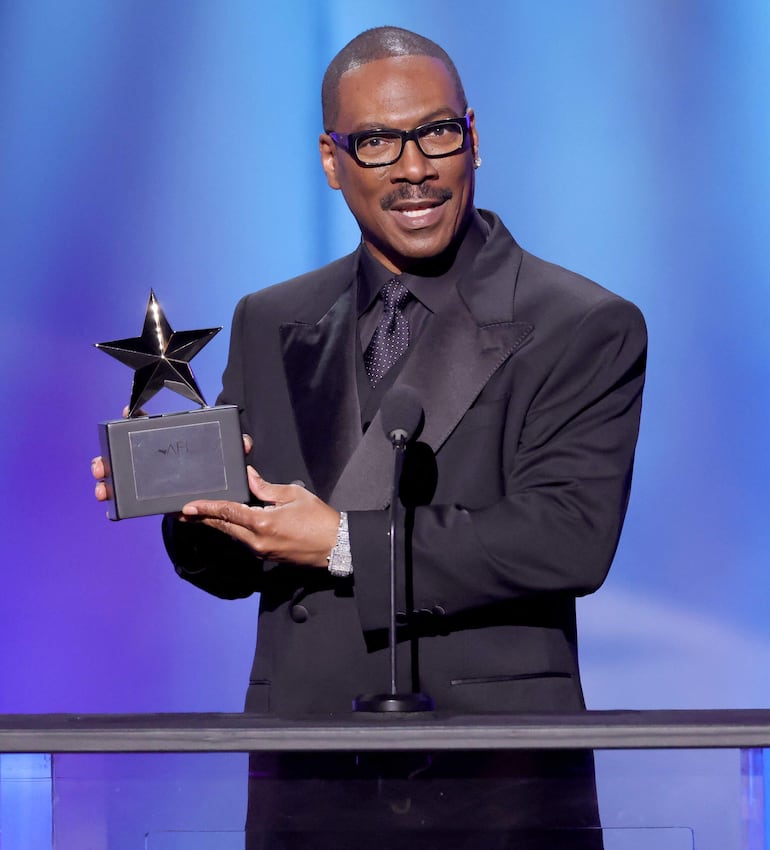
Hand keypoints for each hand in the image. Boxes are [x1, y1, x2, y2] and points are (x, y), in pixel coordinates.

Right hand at [91, 419, 253, 502]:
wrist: (218, 497)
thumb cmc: (219, 468)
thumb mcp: (226, 456)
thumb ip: (236, 447)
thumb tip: (244, 444)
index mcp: (173, 439)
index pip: (149, 422)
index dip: (136, 415)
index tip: (128, 412)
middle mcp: (157, 456)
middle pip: (126, 452)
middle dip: (109, 458)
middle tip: (101, 466)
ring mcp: (152, 477)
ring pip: (122, 475)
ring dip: (108, 481)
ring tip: (102, 488)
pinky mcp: (153, 496)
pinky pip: (131, 498)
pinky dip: (118, 501)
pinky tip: (111, 504)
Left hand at [179, 467, 339, 567]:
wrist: (336, 546)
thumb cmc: (320, 520)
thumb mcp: (294, 495)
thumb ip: (267, 488)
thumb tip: (250, 477)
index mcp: (263, 522)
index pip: (228, 512)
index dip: (206, 508)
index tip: (188, 507)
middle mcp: (257, 540)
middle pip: (224, 526)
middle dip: (203, 518)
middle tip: (184, 513)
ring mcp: (261, 550)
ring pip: (233, 534)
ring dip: (218, 524)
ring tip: (202, 515)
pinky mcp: (267, 555)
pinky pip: (244, 540)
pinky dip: (234, 530)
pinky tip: (229, 523)